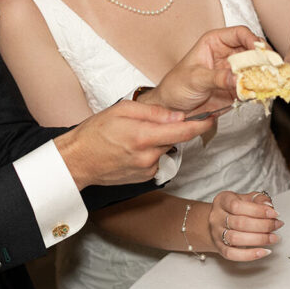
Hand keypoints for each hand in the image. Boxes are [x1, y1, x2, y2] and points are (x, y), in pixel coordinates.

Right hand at [57, 101, 214, 188]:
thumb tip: (178, 116)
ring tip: (133, 137)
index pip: (182, 131)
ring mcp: (146, 170)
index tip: (212, 116)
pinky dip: (150, 153)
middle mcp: (148, 156)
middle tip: (150, 122)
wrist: (77, 160)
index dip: (201, 124)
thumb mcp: (122, 110)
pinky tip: (131, 150)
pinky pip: (156, 160)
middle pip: (174, 139)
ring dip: (157, 141)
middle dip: (170, 129)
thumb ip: (153, 112)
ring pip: (164, 150)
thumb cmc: (95, 132)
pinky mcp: (144, 178)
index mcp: (143, 137)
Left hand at [145, 25, 261, 113]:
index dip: (253, 40)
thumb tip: (237, 79)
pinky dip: (261, 89)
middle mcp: (228, 54)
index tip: (262, 52)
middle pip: (253, 50)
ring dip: (266, 75)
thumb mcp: (195, 79)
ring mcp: (234, 71)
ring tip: (272, 82)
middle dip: (264, 59)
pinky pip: (254, 86)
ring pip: (257, 69)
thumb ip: (216, 78)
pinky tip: (265, 93)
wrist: (172, 109)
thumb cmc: (176, 86)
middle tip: (273, 69)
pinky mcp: (238, 88)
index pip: (240, 34)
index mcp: (215, 42)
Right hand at [209, 190, 282, 260]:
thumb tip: (268, 206)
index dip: (258, 211)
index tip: (274, 214)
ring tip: (274, 238)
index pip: (238, 206)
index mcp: (222, 201)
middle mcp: (216, 217)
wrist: (219, 222)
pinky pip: (233, 254)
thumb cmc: (235, 209)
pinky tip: (263, 252)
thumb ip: (258, 199)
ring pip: (236, 239)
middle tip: (277, 225)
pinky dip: (250, 255)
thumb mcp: (246, 198)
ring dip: (259, 239)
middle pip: (239, 223)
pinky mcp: (220, 248)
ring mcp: (217, 233)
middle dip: (263, 225)